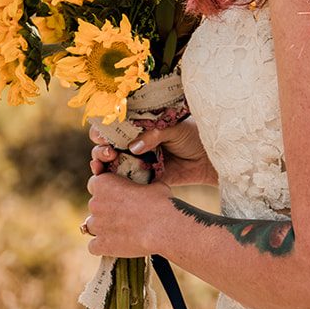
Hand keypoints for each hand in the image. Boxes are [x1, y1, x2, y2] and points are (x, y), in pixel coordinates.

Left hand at [85, 172, 171, 257]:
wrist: (163, 226)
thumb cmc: (160, 202)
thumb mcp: (151, 185)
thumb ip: (139, 186)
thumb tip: (144, 189)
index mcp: (103, 183)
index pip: (94, 184)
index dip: (106, 190)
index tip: (117, 195)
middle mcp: (95, 203)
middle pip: (94, 206)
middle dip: (105, 210)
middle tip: (124, 215)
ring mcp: (96, 225)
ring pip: (92, 226)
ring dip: (103, 228)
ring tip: (121, 231)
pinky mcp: (101, 244)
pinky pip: (94, 247)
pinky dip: (102, 246)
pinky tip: (116, 245)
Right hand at [90, 119, 214, 186]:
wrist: (208, 159)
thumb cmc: (192, 136)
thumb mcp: (174, 129)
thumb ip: (154, 134)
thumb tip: (133, 147)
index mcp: (138, 126)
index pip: (114, 125)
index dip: (103, 129)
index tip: (103, 135)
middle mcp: (133, 143)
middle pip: (106, 145)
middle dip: (101, 148)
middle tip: (108, 151)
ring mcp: (136, 162)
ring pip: (110, 164)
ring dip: (101, 163)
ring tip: (106, 163)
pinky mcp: (143, 180)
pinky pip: (124, 182)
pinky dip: (113, 182)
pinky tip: (109, 181)